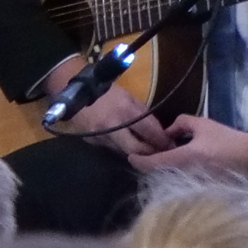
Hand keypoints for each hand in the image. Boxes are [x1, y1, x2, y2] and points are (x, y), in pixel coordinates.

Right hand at [39, 64, 174, 154]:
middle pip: (137, 150)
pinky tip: (125, 145)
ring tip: (146, 152)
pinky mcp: (91, 142)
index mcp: (126, 111)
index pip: (150, 132)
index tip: (172, 147)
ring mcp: (100, 136)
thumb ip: (144, 116)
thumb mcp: (130, 98)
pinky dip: (120, 148)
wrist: (75, 92)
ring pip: (124, 153)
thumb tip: (158, 133)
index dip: (163, 141)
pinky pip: (111, 149)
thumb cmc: (107, 92)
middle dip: (150, 154)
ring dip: (136, 153)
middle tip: (160, 155)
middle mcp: (113, 127)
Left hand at [131, 114, 247, 179]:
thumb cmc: (228, 139)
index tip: (130, 156)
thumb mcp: (203, 125)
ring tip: (157, 160)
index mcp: (184, 158)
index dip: (138, 160)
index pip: (153, 163)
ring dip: (160, 171)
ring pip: (168, 179)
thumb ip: (180, 124)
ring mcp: (193, 184)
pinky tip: (174, 168)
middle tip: (142, 156)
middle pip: (157, 174)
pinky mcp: (201, 189)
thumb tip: (165, 132)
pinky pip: (180, 183)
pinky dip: (173, 176)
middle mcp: (186, 174)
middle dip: (148, 166)